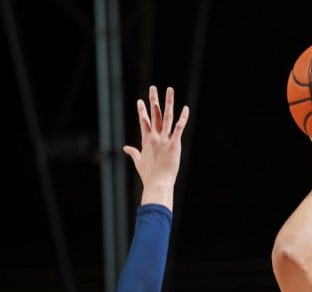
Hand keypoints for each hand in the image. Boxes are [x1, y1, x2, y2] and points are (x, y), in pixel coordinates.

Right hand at [123, 86, 189, 200]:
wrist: (158, 183)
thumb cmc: (148, 175)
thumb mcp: (138, 162)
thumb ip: (133, 153)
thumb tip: (125, 148)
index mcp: (146, 140)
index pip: (143, 121)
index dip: (142, 111)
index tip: (140, 101)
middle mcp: (155, 137)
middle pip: (154, 114)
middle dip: (153, 100)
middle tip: (153, 87)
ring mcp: (165, 139)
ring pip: (167, 116)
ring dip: (168, 102)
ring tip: (169, 90)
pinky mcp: (174, 144)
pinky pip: (179, 127)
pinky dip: (183, 117)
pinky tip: (186, 108)